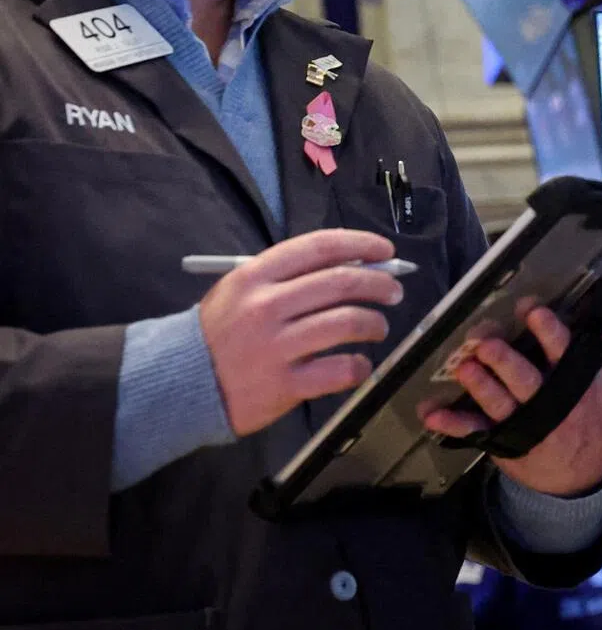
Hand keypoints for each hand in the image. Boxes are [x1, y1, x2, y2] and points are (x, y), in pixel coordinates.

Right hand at [199, 229, 403, 435]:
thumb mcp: (243, 289)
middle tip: (394, 290)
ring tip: (378, 327)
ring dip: (374, 323)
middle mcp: (267, 305)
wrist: (180, 383)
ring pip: (346, 323)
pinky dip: (358, 365)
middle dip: (379, 283)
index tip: (385, 250)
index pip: (321, 247)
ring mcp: (276, 346)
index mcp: (257, 274)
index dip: (361, 245)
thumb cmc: (222, 331)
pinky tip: (360, 364)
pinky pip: (338, 370)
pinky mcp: (284, 385)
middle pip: (341, 283)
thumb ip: (290, 277)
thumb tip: (355, 265)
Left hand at [422, 303, 601, 496]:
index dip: (548, 332)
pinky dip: (452, 423)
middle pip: (525, 380)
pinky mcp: (501, 440)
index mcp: (574, 383)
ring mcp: (522, 424)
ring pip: (498, 404)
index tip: (533, 311)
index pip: (562, 352)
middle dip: (505, 361)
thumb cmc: (592, 415)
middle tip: (486, 342)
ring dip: (479, 386)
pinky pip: (474, 431)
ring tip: (463, 366)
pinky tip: (432, 413)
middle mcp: (547, 403)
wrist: (580, 476)